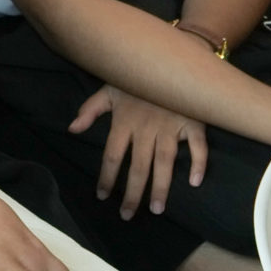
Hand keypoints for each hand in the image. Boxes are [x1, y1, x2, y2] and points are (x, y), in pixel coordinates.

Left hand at [70, 85, 206, 219]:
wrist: (169, 55)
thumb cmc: (136, 76)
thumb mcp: (108, 87)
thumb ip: (90, 109)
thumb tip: (71, 129)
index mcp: (124, 121)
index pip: (112, 156)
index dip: (107, 177)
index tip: (103, 197)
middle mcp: (146, 128)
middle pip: (138, 166)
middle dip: (132, 193)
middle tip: (127, 215)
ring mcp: (171, 126)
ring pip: (165, 162)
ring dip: (161, 187)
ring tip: (156, 209)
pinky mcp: (192, 122)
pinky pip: (198, 146)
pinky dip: (199, 163)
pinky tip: (195, 182)